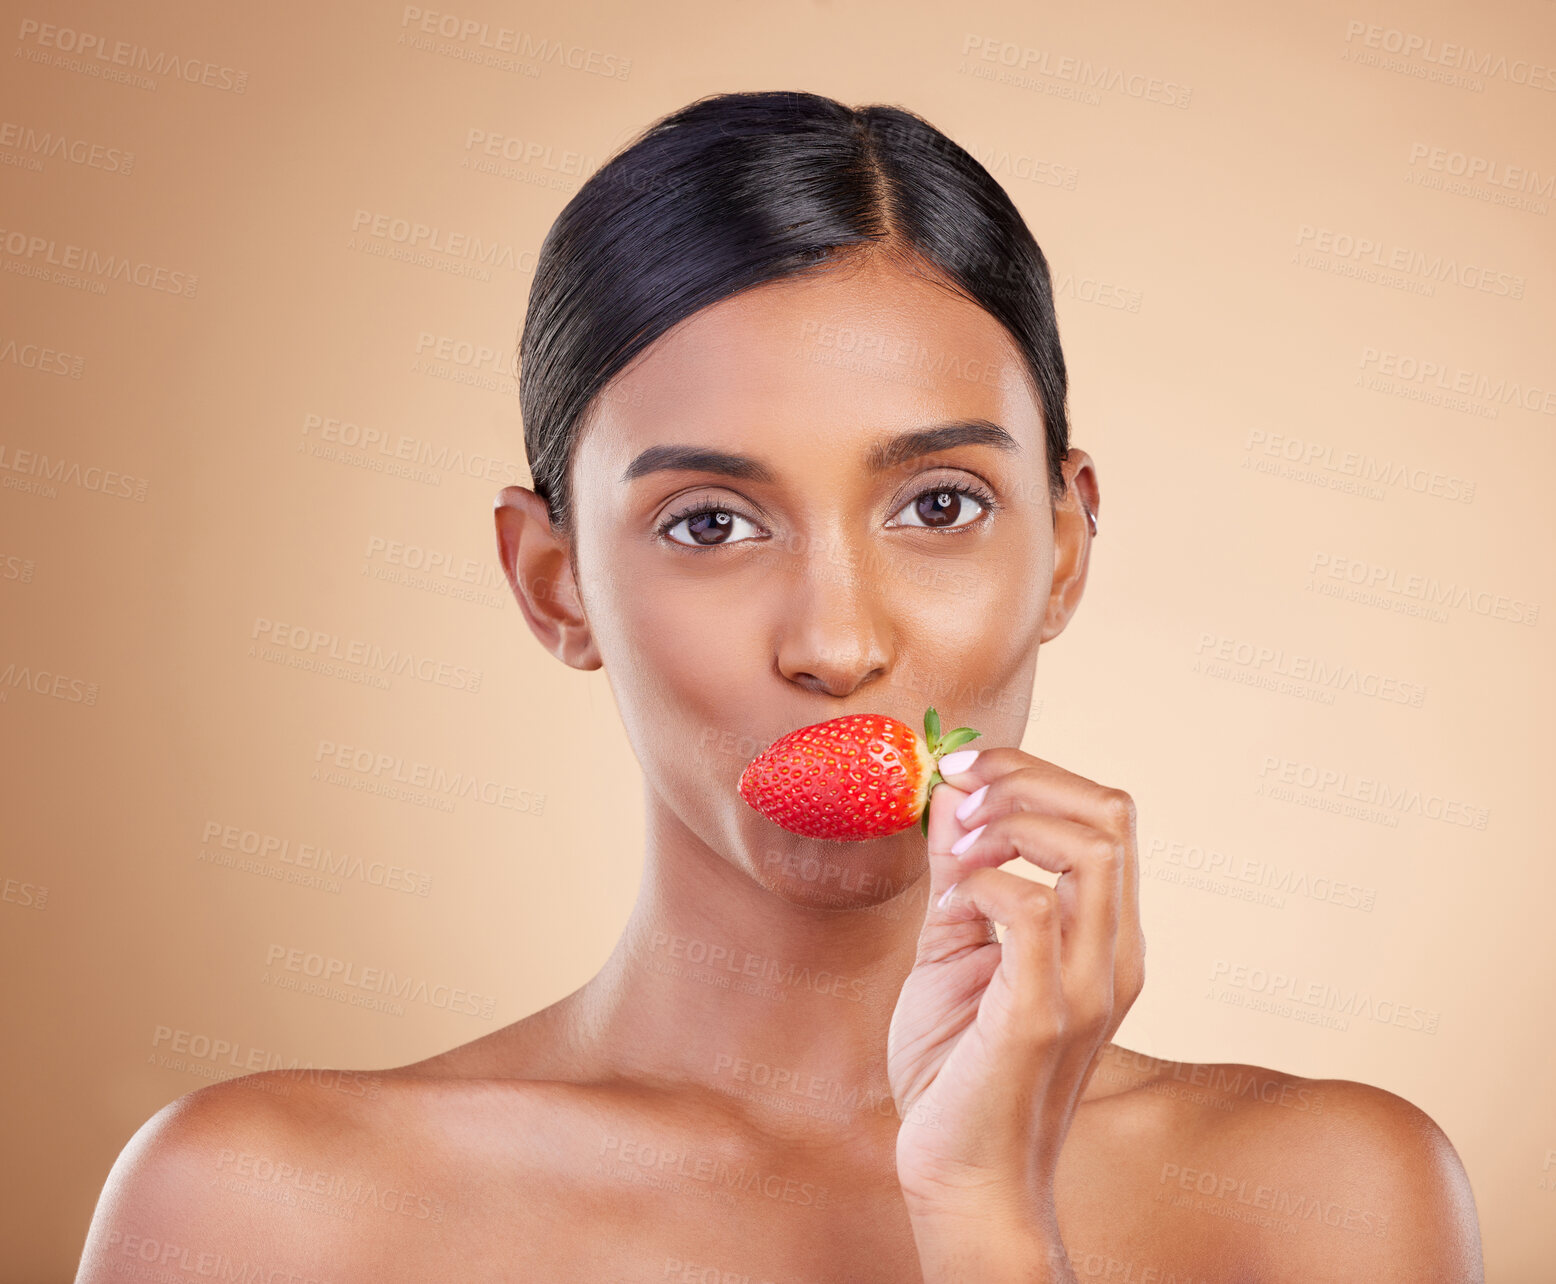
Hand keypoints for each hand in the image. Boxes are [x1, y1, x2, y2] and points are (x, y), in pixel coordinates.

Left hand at [887, 745, 1145, 1224]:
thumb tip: (950, 792)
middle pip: (1110, 812)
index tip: (962, 771)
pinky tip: (952, 905)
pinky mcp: (1043, 1014)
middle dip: (1025, 777)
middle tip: (958, 795)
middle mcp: (1113, 953)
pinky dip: (986, 882)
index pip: (1106, 812)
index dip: (1033, 771)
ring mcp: (1086, 985)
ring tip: (955, 852)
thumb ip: (959, 870)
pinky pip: (1035, 910)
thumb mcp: (953, 945)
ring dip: (1010, 822)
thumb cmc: (957, 1066)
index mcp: (1102, 934)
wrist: (960, 1173)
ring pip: (1091, 847)